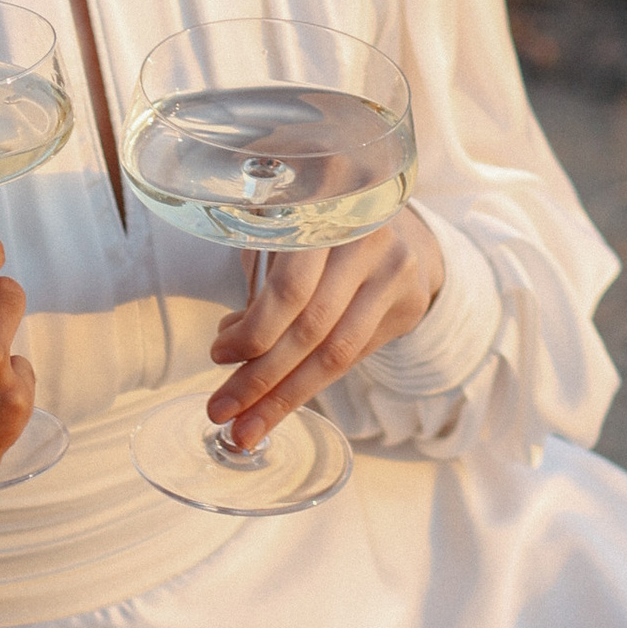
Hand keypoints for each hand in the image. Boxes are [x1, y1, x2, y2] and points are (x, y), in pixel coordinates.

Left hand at [207, 211, 445, 449]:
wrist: (397, 224)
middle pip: (311, 325)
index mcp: (322, 201)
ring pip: (335, 351)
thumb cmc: (320, 227)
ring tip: (246, 426)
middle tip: (220, 410)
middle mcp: (365, 229)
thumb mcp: (284, 229)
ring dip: (284, 395)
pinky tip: (281, 401)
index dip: (254, 330)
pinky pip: (354, 355)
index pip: (290, 285)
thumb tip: (229, 338)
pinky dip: (311, 382)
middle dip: (260, 376)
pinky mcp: (408, 299)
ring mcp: (394, 265)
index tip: (218, 356)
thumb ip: (260, 276)